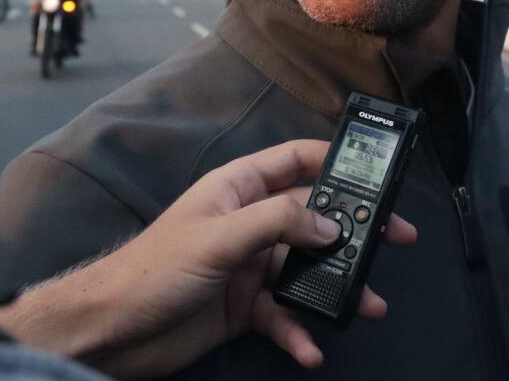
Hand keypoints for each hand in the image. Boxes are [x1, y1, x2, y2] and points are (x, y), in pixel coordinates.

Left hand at [0, 140, 417, 377]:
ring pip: (305, 270)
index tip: (375, 171)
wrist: (112, 329)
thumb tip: (331, 224)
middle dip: (353, 230)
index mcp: (239, 188)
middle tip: (396, 239)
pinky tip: (310, 348)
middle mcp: (249, 221)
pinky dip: (299, 330)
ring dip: (336, 288)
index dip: (334, 159)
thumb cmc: (156, 269)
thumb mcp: (220, 237)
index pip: (295, 160)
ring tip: (368, 305)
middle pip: (312, 218)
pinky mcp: (244, 306)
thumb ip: (278, 223)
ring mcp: (248, 264)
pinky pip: (282, 313)